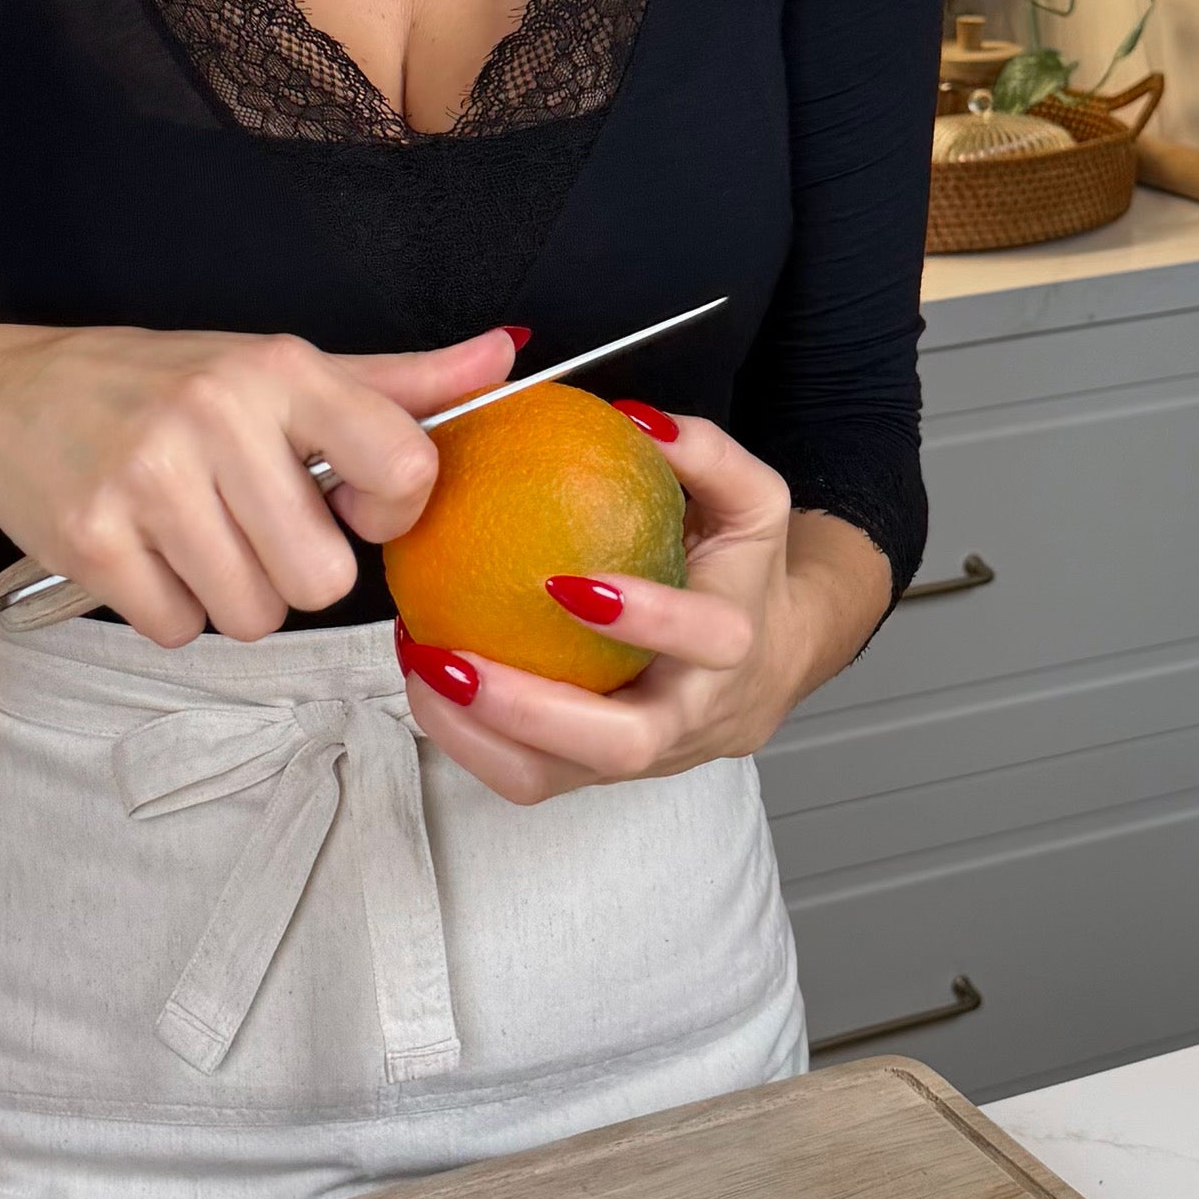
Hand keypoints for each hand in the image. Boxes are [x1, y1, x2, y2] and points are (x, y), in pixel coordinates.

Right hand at [0, 319, 521, 645]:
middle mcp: (217, 414)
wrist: (4, 397)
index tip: (346, 500)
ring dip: (228, 594)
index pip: (406, 467)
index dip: (388, 511)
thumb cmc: (158, 388)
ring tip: (190, 535)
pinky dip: (166, 609)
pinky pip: (178, 629)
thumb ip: (394, 385)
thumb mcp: (277, 371)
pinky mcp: (92, 541)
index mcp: (280, 369)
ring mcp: (149, 479)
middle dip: (292, 571)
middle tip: (246, 522)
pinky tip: (142, 552)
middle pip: (324, 578)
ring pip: (252, 615)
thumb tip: (505, 357)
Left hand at [395, 411, 888, 802]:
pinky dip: (469, 740)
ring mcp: (643, 757)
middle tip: (452, 660)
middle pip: (622, 745)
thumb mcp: (752, 500)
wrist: (778, 659)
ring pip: (557, 780)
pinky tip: (426, 683)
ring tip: (420, 672)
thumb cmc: (748, 574)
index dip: (642, 617)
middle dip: (531, 712)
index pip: (700, 639)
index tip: (563, 582)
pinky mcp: (598, 774)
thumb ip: (705, 452)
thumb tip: (635, 418)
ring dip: (477, 736)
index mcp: (735, 643)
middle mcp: (691, 715)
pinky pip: (528, 776)